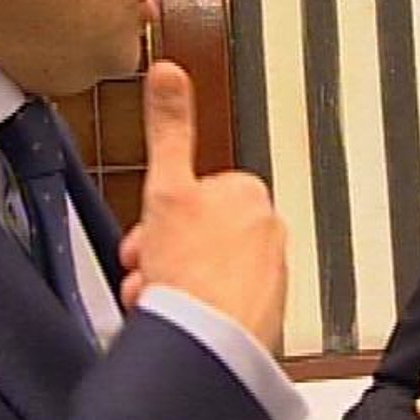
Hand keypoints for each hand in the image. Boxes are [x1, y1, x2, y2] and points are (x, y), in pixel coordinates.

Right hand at [117, 61, 287, 351]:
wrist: (208, 347)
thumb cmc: (192, 274)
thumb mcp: (167, 188)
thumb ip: (169, 127)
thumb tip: (168, 72)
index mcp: (250, 196)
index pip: (196, 194)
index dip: (162, 216)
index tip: (149, 234)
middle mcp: (268, 233)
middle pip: (201, 234)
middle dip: (168, 254)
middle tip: (150, 273)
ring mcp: (269, 276)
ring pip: (208, 272)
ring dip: (178, 285)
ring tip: (162, 304)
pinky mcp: (264, 316)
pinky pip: (222, 307)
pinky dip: (199, 314)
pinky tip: (182, 324)